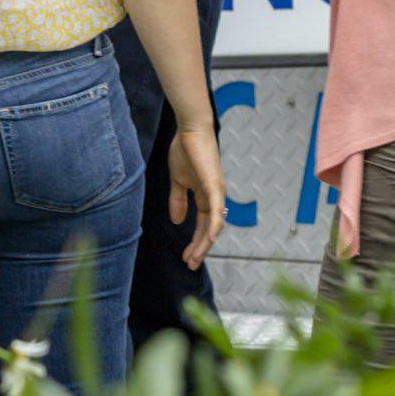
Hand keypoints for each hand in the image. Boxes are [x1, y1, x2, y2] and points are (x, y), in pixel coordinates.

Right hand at [168, 126, 224, 266]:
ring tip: (195, 259)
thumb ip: (178, 201)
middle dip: (200, 249)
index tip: (186, 257)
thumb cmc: (185, 150)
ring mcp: (216, 193)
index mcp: (204, 196)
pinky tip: (211, 240)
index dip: (195, 242)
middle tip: (190, 265)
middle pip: (209, 230)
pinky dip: (215, 226)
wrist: (190, 130)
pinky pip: (217, 210)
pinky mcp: (215, 186)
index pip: (203, 226)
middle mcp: (214, 198)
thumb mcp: (178, 181)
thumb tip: (177, 222)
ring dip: (204, 244)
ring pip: (214, 226)